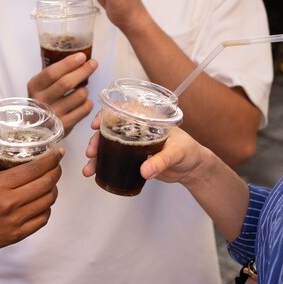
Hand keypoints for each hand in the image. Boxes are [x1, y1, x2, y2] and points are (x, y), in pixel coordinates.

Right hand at [0, 143, 63, 272]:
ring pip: (48, 201)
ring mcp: (16, 220)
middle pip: (46, 183)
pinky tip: (41, 201)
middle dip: (56, 171)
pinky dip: (46, 207)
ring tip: (50, 181)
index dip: (51, 159)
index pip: (35, 169)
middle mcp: (10, 203)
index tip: (58, 153)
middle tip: (56, 165)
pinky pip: (43, 218)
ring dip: (53, 189)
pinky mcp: (18, 234)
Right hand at [27, 52, 95, 134]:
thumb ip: (56, 73)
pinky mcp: (65, 126)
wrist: (38, 127)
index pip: (52, 72)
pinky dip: (87, 103)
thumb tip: (80, 59)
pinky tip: (82, 102)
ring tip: (82, 89)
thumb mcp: (42, 85)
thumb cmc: (44, 100)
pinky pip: (85, 109)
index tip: (82, 56)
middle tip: (93, 64)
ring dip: (85, 90)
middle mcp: (42, 101)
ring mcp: (53, 115)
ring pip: (79, 96)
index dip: (68, 63)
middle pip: (66, 83)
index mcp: (35, 87)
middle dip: (83, 71)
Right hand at [83, 116, 205, 184]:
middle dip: (97, 140)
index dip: (107, 115)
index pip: (123, 111)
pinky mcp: (133, 159)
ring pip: (109, 146)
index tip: (96, 125)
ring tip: (89, 169)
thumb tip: (145, 170)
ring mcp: (134, 144)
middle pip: (111, 129)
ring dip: (97, 156)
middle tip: (91, 152)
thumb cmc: (190, 152)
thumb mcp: (177, 153)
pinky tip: (94, 172)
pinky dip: (103, 166)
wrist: (193, 169)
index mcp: (148, 120)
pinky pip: (115, 160)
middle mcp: (138, 130)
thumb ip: (161, 161)